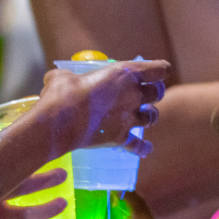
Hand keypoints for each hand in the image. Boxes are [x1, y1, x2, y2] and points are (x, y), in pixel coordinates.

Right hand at [35, 60, 169, 156]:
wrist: (59, 121)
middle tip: (149, 94)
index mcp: (125, 74)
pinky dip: (143, 147)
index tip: (159, 71)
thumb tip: (59, 81)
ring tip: (145, 116)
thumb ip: (70, 77)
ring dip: (150, 116)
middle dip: (155, 92)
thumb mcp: (64, 76)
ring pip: (152, 117)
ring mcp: (128, 118)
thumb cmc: (62, 92)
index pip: (158, 70)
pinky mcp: (120, 138)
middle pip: (158, 93)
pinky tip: (146, 149)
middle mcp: (133, 95)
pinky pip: (138, 144)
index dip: (159, 70)